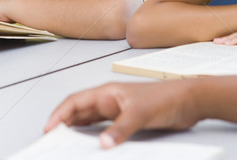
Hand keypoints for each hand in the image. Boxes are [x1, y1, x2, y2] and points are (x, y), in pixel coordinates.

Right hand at [45, 81, 200, 147]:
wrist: (188, 100)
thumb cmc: (167, 96)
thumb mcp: (140, 113)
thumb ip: (120, 129)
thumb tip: (102, 143)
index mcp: (108, 92)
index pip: (75, 101)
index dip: (59, 114)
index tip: (49, 128)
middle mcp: (110, 100)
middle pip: (80, 112)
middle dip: (64, 124)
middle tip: (53, 139)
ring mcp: (118, 110)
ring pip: (90, 121)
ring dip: (78, 131)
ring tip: (67, 143)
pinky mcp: (127, 120)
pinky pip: (104, 128)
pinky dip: (95, 136)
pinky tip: (93, 144)